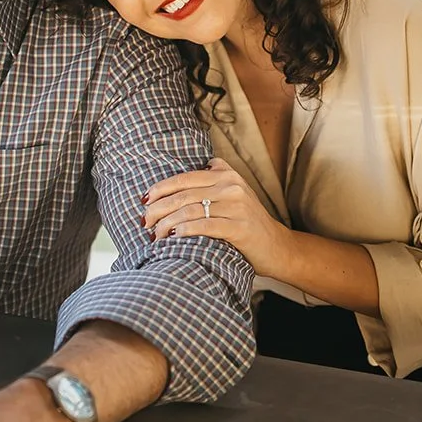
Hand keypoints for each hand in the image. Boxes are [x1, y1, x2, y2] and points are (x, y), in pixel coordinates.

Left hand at [144, 156, 287, 279]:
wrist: (277, 247)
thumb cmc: (246, 223)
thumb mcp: (232, 194)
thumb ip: (210, 183)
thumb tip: (172, 185)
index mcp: (226, 174)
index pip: (184, 178)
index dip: (160, 188)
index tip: (144, 201)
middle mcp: (231, 186)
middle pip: (183, 194)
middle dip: (158, 208)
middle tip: (144, 221)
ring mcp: (237, 205)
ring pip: (190, 210)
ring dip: (167, 223)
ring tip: (154, 235)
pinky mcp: (239, 227)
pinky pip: (205, 226)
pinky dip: (185, 231)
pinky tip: (173, 237)